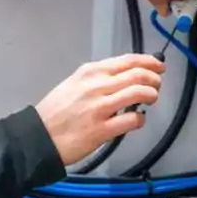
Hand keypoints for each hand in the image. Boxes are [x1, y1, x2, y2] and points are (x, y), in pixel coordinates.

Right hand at [35, 53, 165, 165]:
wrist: (38, 136)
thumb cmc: (55, 112)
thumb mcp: (73, 84)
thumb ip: (97, 79)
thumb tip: (123, 77)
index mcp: (89, 72)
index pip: (127, 61)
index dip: (148, 62)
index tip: (158, 66)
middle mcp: (96, 86)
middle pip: (137, 75)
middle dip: (154, 79)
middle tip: (156, 85)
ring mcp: (100, 108)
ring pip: (139, 93)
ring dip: (151, 95)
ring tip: (151, 99)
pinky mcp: (102, 129)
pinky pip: (132, 120)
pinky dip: (140, 119)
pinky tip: (137, 120)